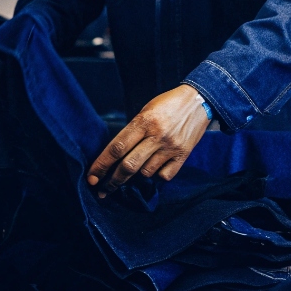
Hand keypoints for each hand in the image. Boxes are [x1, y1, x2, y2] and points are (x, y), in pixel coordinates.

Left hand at [87, 84, 210, 197]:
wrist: (199, 100)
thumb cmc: (167, 104)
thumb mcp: (146, 110)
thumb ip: (132, 131)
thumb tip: (116, 155)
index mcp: (144, 122)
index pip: (116, 148)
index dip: (101, 165)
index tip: (92, 177)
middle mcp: (157, 136)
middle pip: (128, 166)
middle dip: (113, 181)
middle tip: (103, 190)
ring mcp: (171, 147)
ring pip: (146, 173)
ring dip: (137, 175)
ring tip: (137, 167)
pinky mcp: (183, 155)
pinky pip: (164, 176)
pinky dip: (156, 175)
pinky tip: (156, 167)